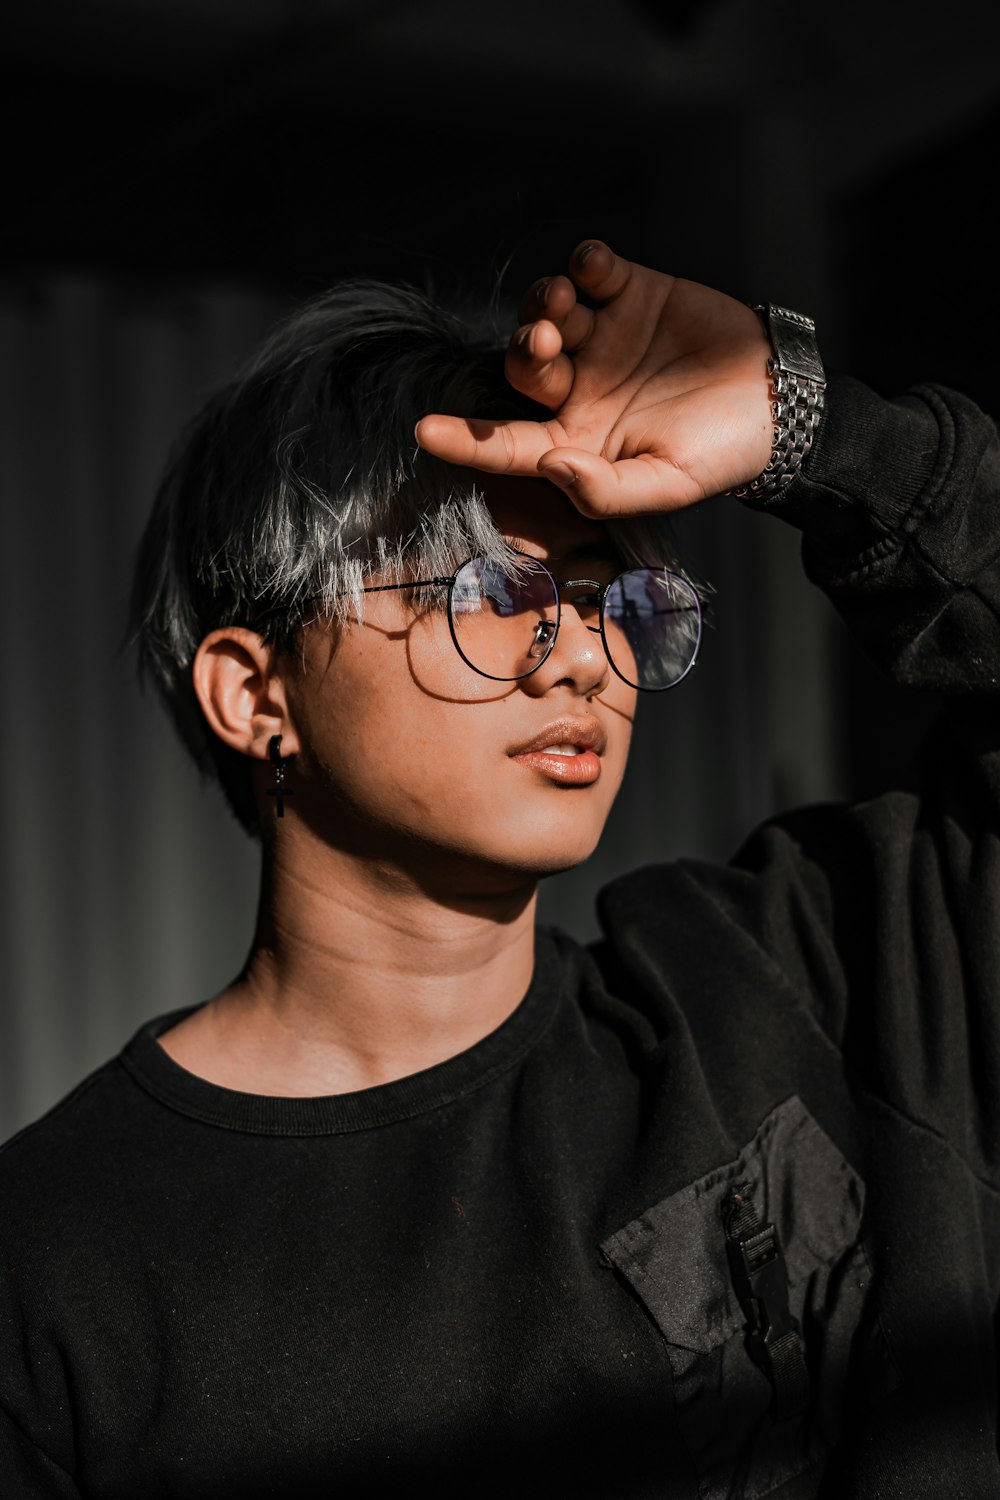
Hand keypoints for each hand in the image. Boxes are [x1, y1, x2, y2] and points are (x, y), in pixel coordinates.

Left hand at [415, 240, 774, 517]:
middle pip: (521, 365)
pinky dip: (585, 262)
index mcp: (575, 440)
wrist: (780, 402)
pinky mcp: (632, 293)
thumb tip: (550, 466)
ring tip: (564, 302)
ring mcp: (602, 337)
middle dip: (524, 348)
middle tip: (548, 338)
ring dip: (542, 302)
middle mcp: (579, 387)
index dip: (465, 441)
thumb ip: (606, 488)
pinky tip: (598, 268)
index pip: (507, 444)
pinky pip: (592, 270)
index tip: (423, 430)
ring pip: (546, 311)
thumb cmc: (720, 454)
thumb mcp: (667, 486)